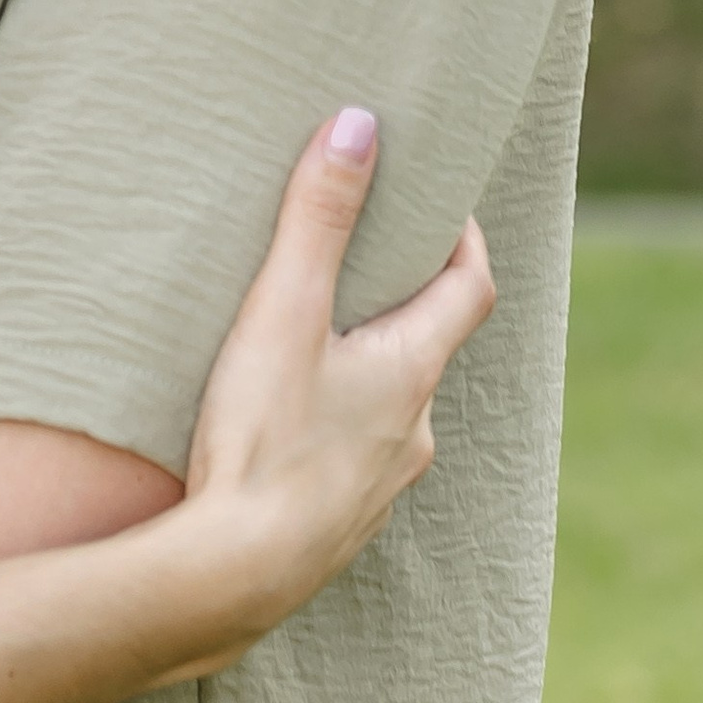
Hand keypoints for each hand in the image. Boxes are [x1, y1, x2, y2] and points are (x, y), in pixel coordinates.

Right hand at [167, 109, 494, 669]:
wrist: (233, 577)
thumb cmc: (262, 441)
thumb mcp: (282, 313)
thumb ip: (317, 220)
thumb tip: (360, 126)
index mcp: (411, 370)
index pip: (469, 288)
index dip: (462, 241)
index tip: (439, 204)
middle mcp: (412, 431)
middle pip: (425, 349)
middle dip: (397, 306)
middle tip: (354, 266)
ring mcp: (379, 486)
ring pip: (386, 412)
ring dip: (360, 375)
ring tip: (302, 349)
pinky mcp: (337, 527)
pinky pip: (348, 462)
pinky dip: (328, 434)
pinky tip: (278, 436)